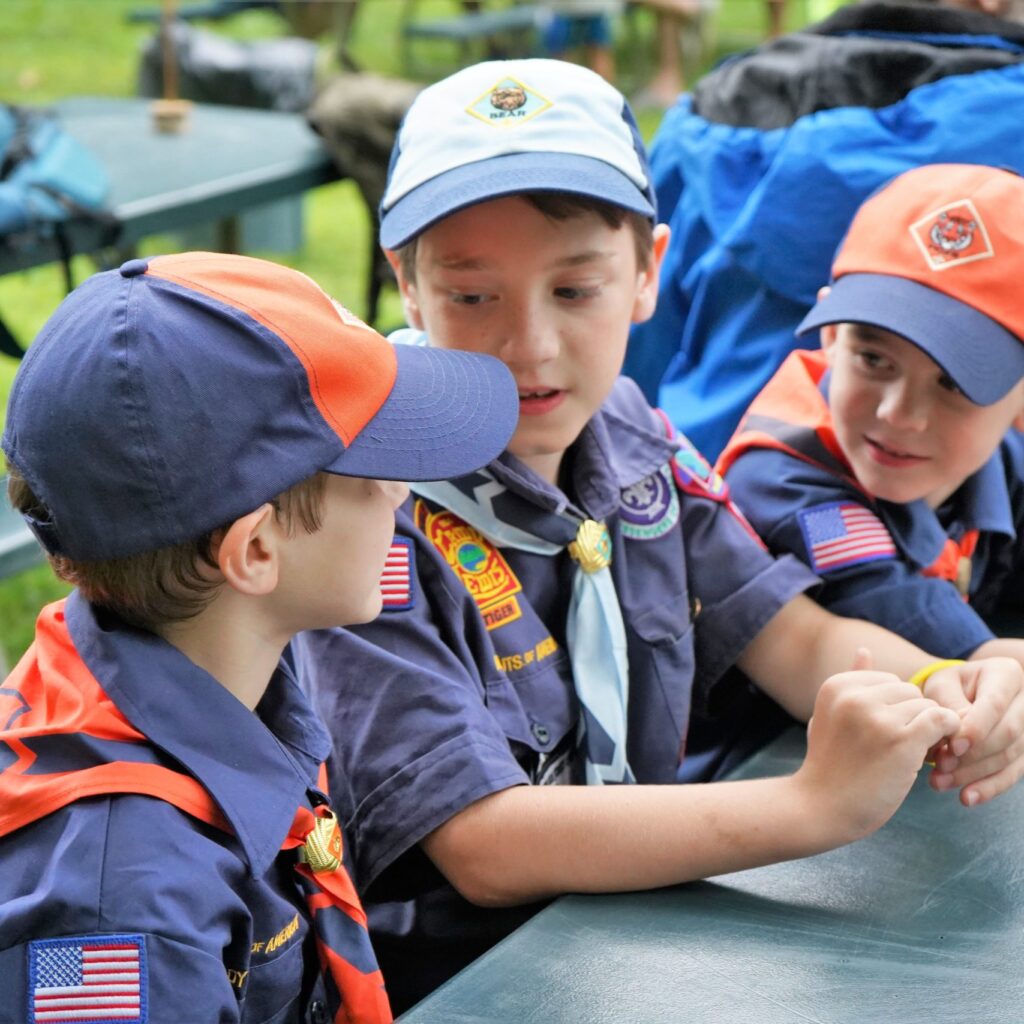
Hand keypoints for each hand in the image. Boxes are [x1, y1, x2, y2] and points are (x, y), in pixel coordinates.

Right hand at [796, 649, 960, 841]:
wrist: (821, 807)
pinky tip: (933, 752)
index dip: (894, 707)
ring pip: (927, 706)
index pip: (889, 681)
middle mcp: (855, 696)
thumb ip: (852, 682)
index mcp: (837, 685)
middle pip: (910, 691)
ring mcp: (878, 718)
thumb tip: (865, 650)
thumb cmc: (829, 765)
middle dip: (912, 716)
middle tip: (899, 746)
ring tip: (908, 755)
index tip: (882, 733)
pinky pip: (942, 720)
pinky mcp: (902, 741)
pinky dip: (946, 734)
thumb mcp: (831, 716)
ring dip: (928, 730)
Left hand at [920, 657, 1023, 805]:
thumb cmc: (948, 687)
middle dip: (973, 754)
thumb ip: (948, 704)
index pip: (996, 703)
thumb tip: (958, 734)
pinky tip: (966, 798)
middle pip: (1008, 733)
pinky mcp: (1023, 753)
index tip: (953, 746)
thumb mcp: (941, 685)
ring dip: (973, 774)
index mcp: (1006, 673)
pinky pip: (1012, 774)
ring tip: (939, 782)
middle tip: (940, 766)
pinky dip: (988, 788)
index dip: (977, 727)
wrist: (959, 695)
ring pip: (1009, 757)